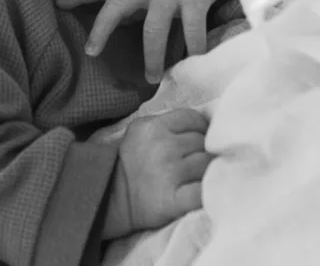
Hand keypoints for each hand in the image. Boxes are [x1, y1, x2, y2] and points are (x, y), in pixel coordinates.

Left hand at [57, 0, 268, 83]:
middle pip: (116, 6)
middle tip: (91, 52)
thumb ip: (133, 3)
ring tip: (153, 78)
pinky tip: (195, 63)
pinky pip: (193, 31)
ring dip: (152, 57)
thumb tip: (115, 24)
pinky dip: (194, 49)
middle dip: (102, 28)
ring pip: (153, 29)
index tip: (59, 4)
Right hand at [102, 109, 210, 238]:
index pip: (192, 118)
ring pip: (207, 164)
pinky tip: (202, 191)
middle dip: (202, 150)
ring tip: (196, 176)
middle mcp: (162, 146)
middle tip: (193, 161)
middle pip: (202, 141)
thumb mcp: (140, 130)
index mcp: (153, 126)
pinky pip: (202, 191)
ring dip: (206, 171)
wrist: (112, 200)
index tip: (196, 140)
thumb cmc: (131, 162)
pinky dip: (207, 191)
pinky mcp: (174, 200)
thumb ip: (168, 123)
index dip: (199, 128)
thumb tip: (204, 124)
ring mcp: (169, 173)